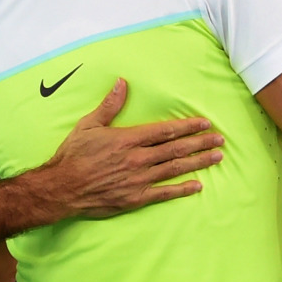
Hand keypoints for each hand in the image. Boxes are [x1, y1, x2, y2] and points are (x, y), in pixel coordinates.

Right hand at [33, 78, 223, 217]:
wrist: (62, 188)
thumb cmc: (73, 155)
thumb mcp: (88, 125)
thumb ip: (109, 105)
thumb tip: (122, 83)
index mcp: (128, 139)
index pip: (165, 131)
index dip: (187, 126)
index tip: (204, 123)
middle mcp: (138, 158)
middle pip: (176, 149)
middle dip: (200, 142)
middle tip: (219, 139)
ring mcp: (138, 180)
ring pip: (174, 169)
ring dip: (198, 162)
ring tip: (216, 157)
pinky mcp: (135, 198)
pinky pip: (164, 193)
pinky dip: (182, 189)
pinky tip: (197, 186)